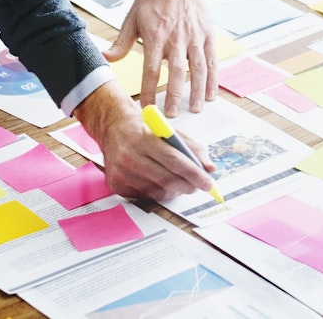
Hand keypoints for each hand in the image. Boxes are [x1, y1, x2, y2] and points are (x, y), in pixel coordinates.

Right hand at [73, 83, 215, 200]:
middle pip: (167, 179)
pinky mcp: (116, 184)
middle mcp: (129, 156)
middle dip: (188, 185)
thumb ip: (191, 147)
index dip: (194, 173)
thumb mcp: (168, 129)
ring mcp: (121, 172)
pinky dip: (159, 192)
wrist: (112, 127)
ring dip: (175, 190)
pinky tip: (160, 182)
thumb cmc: (144, 127)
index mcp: (143, 138)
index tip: (208, 182)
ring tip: (180, 182)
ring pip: (157, 191)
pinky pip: (145, 196)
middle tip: (199, 185)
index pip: (174, 160)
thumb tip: (209, 167)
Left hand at [104, 0, 214, 116]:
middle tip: (172, 115)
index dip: (150, 90)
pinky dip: (213, 79)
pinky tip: (210, 94)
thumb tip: (104, 58)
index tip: (147, 107)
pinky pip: (212, 60)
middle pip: (176, 72)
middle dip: (175, 95)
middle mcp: (176, 38)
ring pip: (198, 68)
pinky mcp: (207, 35)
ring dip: (197, 90)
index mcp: (155, 36)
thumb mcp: (132, 18)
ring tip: (194, 109)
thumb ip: (121, 42)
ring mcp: (194, 37)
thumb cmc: (152, 0)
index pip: (151, 69)